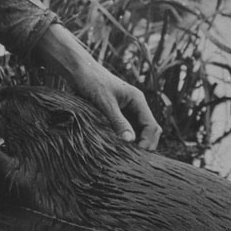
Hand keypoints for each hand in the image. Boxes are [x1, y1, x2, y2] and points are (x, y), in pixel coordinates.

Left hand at [31, 23, 161, 149]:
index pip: (152, 126)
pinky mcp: (116, 113)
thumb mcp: (105, 103)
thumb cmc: (92, 82)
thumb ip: (118, 121)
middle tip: (133, 159)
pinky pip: (125, 129)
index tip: (137, 153)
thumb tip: (131, 141)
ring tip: (125, 156)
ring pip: (137, 131)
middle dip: (144, 144)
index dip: (148, 142)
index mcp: (138, 100)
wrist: (78, 70)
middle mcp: (135, 106)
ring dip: (134, 143)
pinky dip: (123, 138)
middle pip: (149, 130)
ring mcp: (127, 110)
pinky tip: (115, 147)